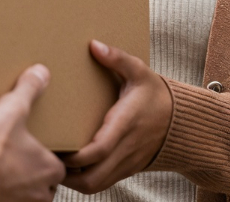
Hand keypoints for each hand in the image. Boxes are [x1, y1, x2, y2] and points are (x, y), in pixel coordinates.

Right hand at [0, 65, 65, 201]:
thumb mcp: (11, 109)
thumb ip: (28, 90)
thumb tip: (41, 73)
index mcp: (49, 169)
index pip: (58, 165)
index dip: (46, 155)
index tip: (34, 146)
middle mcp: (39, 193)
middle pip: (44, 184)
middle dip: (32, 172)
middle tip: (17, 155)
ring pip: (26, 195)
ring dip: (17, 183)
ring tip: (1, 166)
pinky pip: (6, 199)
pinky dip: (0, 190)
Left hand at [59, 41, 171, 194]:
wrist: (184, 122)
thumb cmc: (156, 94)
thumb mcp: (140, 71)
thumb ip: (117, 58)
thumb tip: (93, 45)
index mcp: (125, 125)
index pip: (99, 150)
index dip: (75, 156)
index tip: (55, 147)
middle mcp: (125, 149)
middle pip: (93, 178)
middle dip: (66, 175)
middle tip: (45, 158)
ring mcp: (126, 163)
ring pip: (95, 185)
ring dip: (73, 181)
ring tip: (53, 163)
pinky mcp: (126, 170)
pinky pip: (102, 183)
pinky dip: (84, 180)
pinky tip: (69, 167)